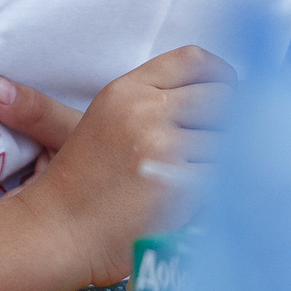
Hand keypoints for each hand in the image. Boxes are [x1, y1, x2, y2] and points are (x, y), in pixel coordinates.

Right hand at [0, 47, 235, 284]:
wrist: (58, 230)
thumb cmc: (82, 182)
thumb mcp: (101, 121)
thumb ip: (151, 102)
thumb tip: (209, 93)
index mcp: (127, 90)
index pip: (194, 60)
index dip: (221, 76)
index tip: (228, 93)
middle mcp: (145, 111)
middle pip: (222, 97)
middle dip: (232, 119)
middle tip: (223, 141)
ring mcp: (163, 147)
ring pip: (230, 139)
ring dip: (228, 159)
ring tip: (206, 175)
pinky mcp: (179, 185)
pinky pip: (226, 176)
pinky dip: (223, 188)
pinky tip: (204, 197)